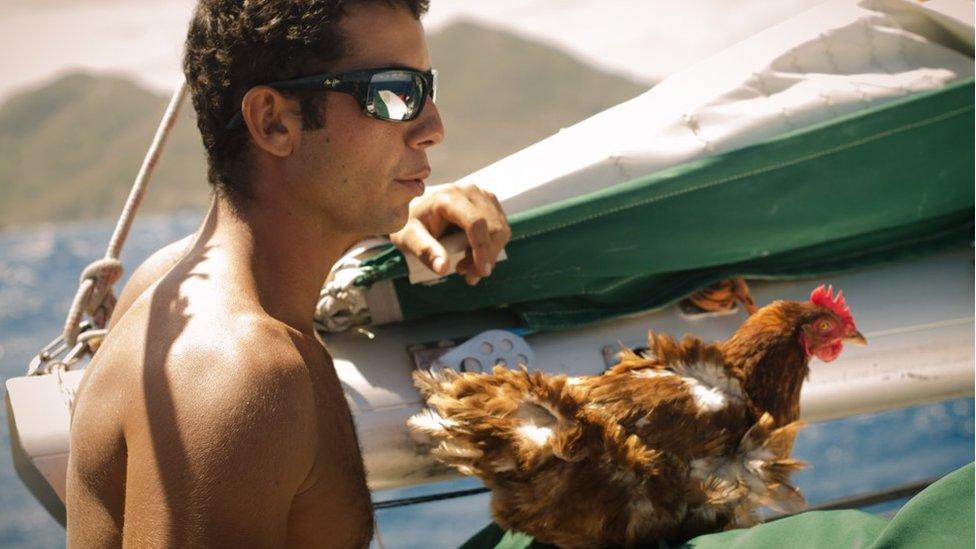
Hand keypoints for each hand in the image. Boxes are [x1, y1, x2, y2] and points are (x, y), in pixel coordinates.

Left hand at [390, 183, 510, 284]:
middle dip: (486, 257)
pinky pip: (500, 229)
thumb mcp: (409, 239)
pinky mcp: (490, 203)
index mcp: (448, 198)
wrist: (417, 212)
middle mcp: (470, 192)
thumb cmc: (411, 225)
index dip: (483, 248)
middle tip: (470, 277)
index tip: (482, 272)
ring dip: (489, 254)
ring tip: (466, 266)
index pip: (476, 222)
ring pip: (501, 230)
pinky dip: (490, 248)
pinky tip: (472, 255)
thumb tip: (443, 268)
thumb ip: (425, 251)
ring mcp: (483, 196)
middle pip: (494, 228)